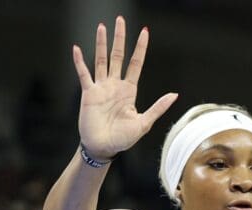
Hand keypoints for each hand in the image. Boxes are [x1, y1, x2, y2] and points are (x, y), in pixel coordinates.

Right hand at [72, 16, 178, 158]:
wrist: (104, 148)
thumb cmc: (123, 138)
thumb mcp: (144, 123)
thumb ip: (158, 107)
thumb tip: (174, 94)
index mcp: (129, 90)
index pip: (136, 63)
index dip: (140, 48)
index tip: (144, 32)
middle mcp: (115, 85)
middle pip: (118, 56)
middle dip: (119, 38)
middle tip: (119, 20)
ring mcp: (101, 88)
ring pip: (101, 60)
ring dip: (100, 43)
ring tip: (101, 27)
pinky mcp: (89, 94)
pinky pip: (84, 74)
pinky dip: (80, 62)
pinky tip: (77, 48)